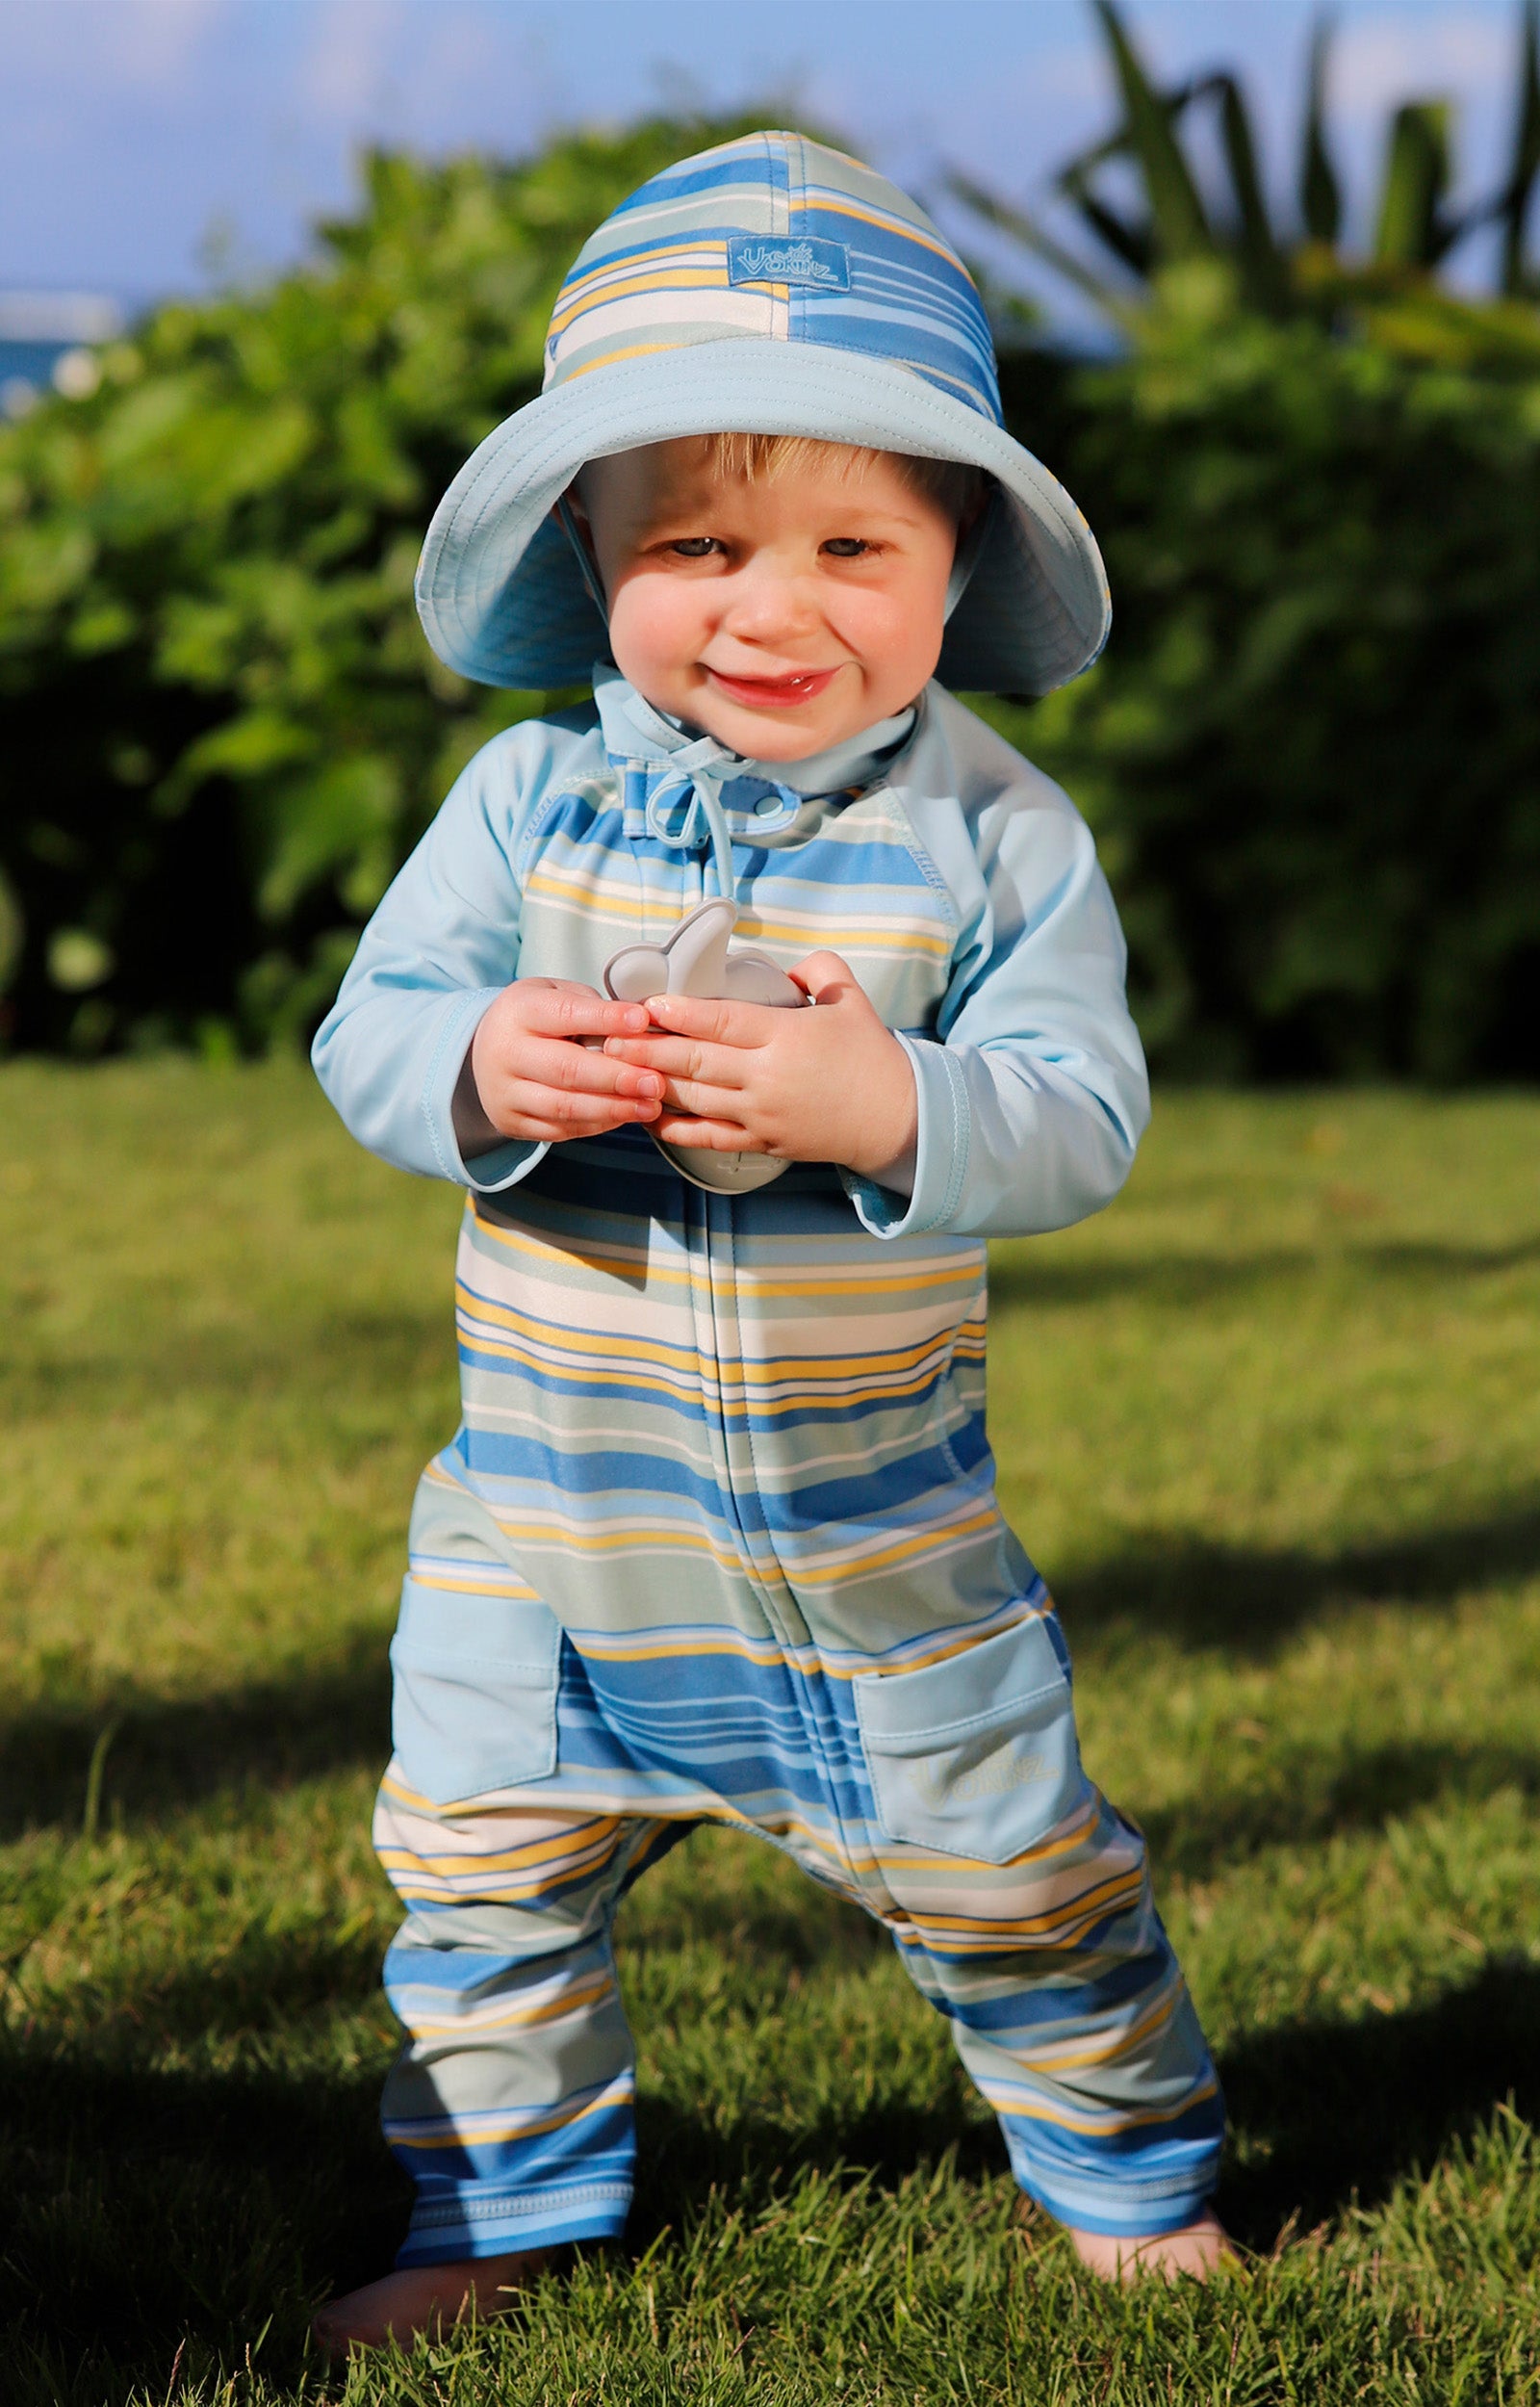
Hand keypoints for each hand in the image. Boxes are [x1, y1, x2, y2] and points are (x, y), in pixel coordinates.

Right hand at [468, 979, 663, 1144]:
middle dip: (616, 1077)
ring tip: (649, 1106)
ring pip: (564, 1106)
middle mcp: (506, 1052)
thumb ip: (591, 1008)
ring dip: (612, 1109)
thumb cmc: (534, 1021)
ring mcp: (505, 1092)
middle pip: (566, 1069)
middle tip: (655, 1081)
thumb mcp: (555, 996)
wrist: (484, 1053)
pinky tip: (623, 1117)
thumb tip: (639, 1026)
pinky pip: (560, 1129)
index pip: (565, 1014)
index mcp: (519, 1010)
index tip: (642, 1020)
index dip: (606, 1019)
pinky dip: (596, 1124)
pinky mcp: (512, 1122)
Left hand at [602, 951, 917, 1182]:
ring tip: (618, 1073)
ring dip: (654, 1085)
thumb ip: (817, 970)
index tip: (648, 1006)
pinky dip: (677, 1128)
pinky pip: (710, 1136)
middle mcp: (768, 1077)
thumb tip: (784, 968)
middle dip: (649, 1051)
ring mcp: (762, 1114)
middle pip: (696, 1062)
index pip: (723, 1022)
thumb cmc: (873, 1057)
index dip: (681, 1014)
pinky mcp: (762, 1141)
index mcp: (787, 1037)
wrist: (897, 1120)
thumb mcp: (851, 999)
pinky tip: (650, 1116)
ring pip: (695, 1099)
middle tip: (611, 1040)